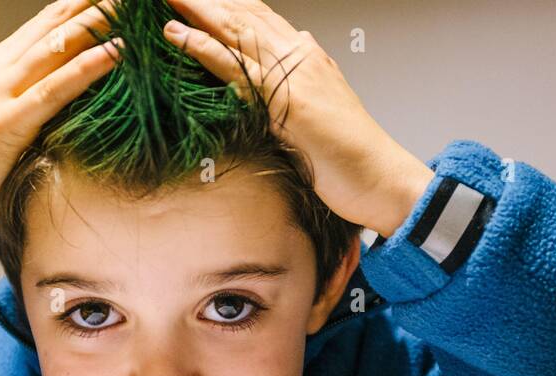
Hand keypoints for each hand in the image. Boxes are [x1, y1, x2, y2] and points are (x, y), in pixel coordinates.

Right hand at [0, 0, 121, 309]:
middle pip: (57, 23)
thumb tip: (75, 101)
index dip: (84, 6)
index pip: (49, 23)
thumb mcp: (8, 124)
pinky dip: (89, 67)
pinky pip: (56, 88)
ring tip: (134, 8)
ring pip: (59, 45)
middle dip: (97, 5)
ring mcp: (1, 92)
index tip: (121, 0)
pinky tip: (117, 52)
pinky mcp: (8, 122)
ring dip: (100, 23)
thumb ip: (34, 103)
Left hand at [163, 0, 432, 237]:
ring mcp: (291, 75)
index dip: (226, 2)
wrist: (380, 177)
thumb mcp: (322, 110)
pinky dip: (201, 48)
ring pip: (233, 30)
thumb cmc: (352, 156)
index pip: (259, 17)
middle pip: (242, 14)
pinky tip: (176, 35)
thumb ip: (303, 84)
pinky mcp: (282, 101)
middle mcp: (299, 55)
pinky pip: (233, 67)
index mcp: (307, 56)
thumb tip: (294, 58)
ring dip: (194, 9)